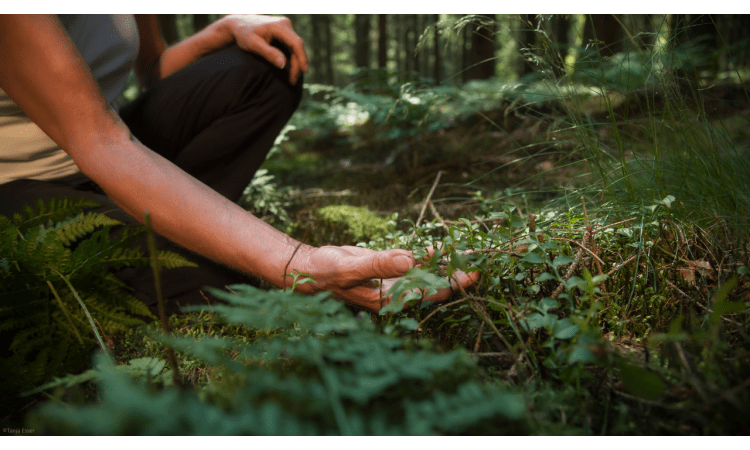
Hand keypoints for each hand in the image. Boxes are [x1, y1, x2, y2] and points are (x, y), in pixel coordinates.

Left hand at [223, 14, 308, 84]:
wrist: (237, 23)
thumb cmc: (243, 34)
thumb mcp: (254, 45)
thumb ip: (269, 54)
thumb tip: (284, 65)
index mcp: (279, 26)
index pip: (296, 43)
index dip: (302, 58)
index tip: (304, 71)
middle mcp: (285, 24)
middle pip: (297, 46)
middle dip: (297, 64)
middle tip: (293, 80)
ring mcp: (285, 27)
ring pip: (295, 47)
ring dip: (295, 62)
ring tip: (292, 77)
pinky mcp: (283, 31)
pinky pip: (291, 45)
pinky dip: (291, 57)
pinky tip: (290, 68)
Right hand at [293, 245, 479, 312]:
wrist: (310, 269)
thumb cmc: (326, 272)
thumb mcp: (349, 267)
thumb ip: (379, 264)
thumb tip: (410, 260)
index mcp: (390, 299)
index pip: (430, 294)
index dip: (454, 283)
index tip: (473, 269)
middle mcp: (396, 294)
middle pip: (436, 287)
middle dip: (458, 275)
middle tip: (481, 260)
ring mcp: (395, 282)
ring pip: (428, 275)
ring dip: (447, 265)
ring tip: (470, 252)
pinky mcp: (391, 271)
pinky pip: (416, 265)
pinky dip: (430, 256)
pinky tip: (444, 248)